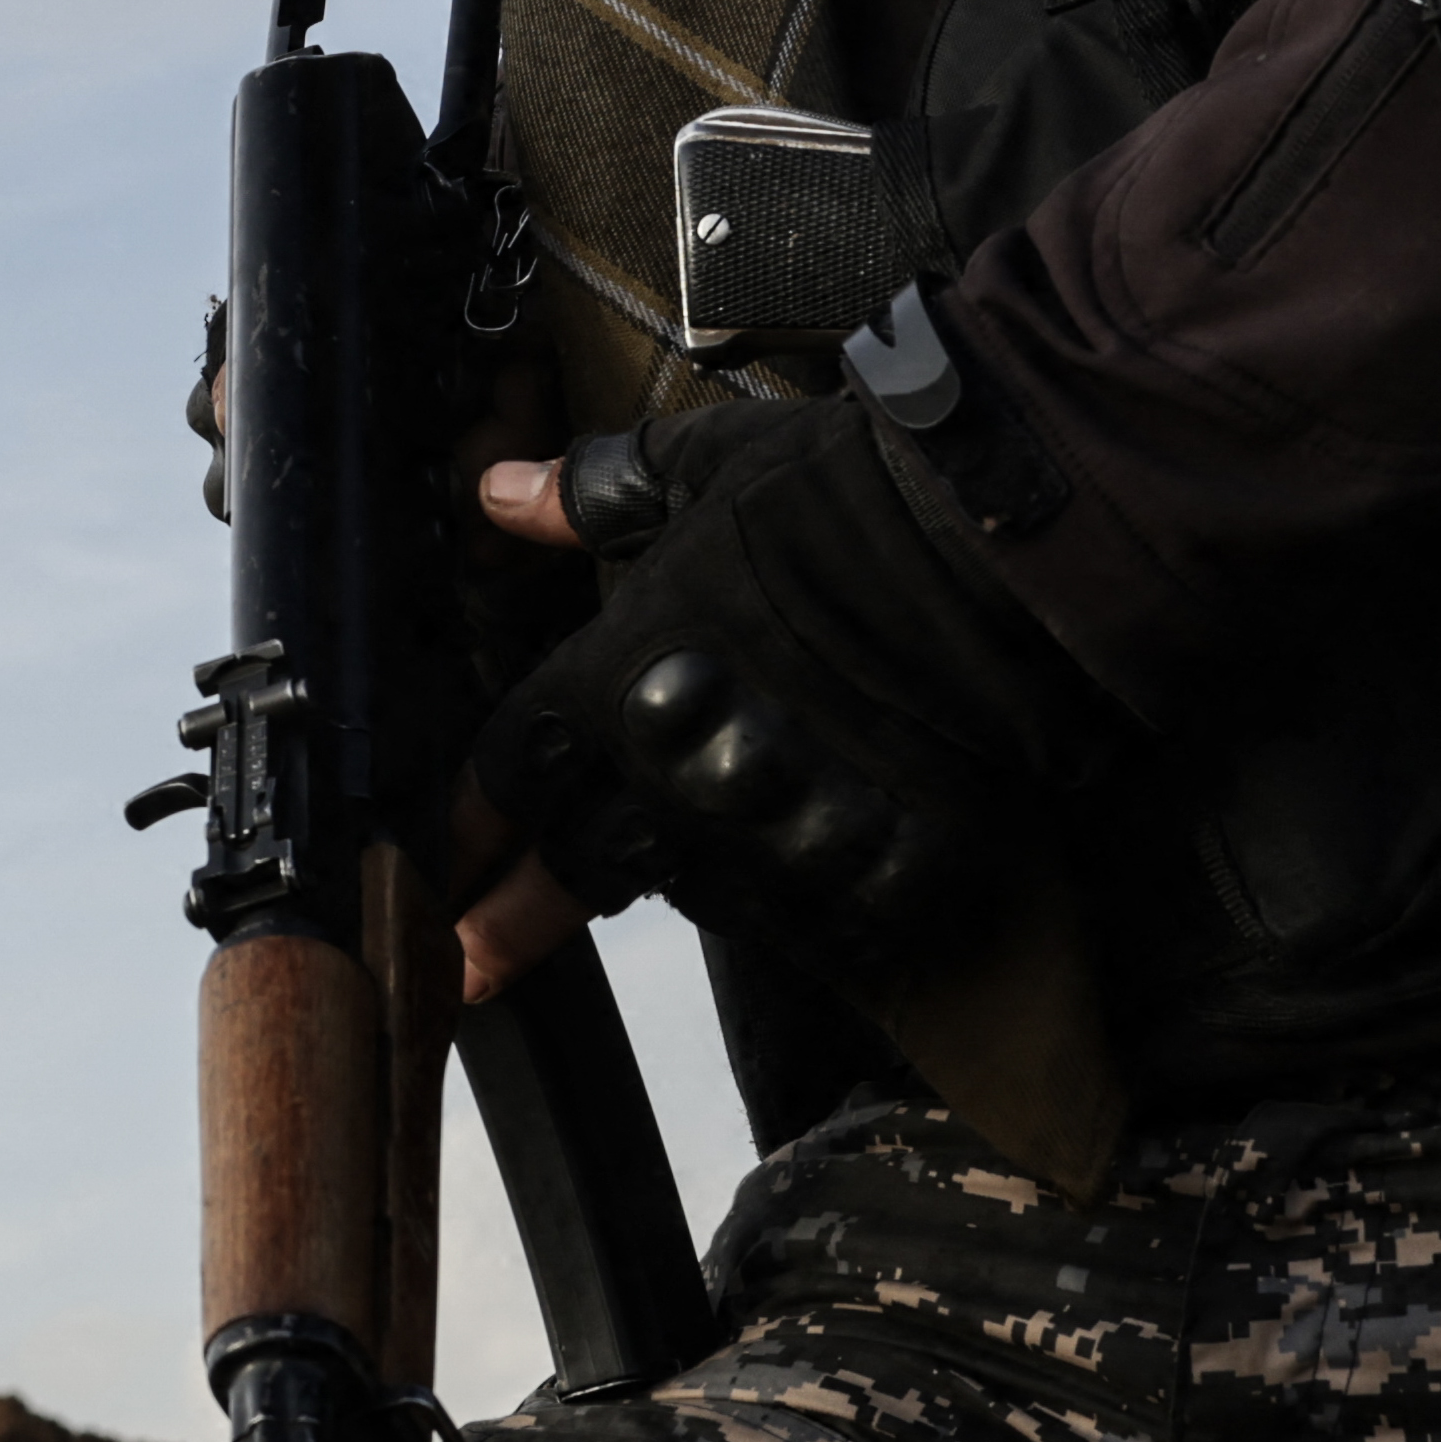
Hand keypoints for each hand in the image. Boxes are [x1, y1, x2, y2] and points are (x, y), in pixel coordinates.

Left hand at [457, 388, 1123, 1007]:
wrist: (1007, 555)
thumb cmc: (857, 495)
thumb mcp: (709, 469)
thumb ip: (598, 493)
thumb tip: (501, 491)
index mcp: (617, 676)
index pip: (511, 773)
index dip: (468, 831)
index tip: (433, 879)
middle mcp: (673, 774)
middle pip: (577, 867)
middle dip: (514, 923)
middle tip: (471, 972)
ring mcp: (768, 841)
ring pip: (697, 891)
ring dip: (693, 878)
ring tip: (717, 851)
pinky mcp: (865, 886)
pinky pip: (814, 920)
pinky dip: (808, 895)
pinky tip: (824, 862)